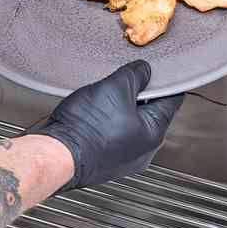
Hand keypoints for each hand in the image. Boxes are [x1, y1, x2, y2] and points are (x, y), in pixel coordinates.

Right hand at [21, 61, 182, 190]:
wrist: (55, 154)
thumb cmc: (85, 127)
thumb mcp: (116, 87)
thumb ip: (135, 75)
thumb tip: (144, 70)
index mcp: (154, 134)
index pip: (172, 100)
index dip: (166, 80)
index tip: (158, 68)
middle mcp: (143, 150)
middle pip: (150, 112)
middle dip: (139, 93)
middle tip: (124, 78)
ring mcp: (123, 157)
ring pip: (129, 122)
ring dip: (120, 106)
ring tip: (103, 95)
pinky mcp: (104, 159)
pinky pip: (113, 133)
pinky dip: (106, 120)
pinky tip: (93, 111)